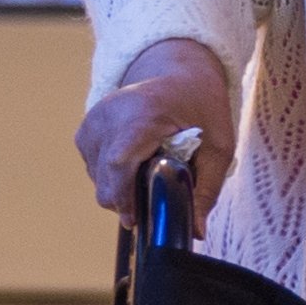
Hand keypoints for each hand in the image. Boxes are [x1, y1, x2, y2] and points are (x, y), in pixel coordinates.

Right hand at [74, 37, 235, 219]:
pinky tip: (135, 164)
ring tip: (148, 173)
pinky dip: (112, 176)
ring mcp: (94, 120)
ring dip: (120, 188)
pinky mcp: (86, 128)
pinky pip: (93, 167)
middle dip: (126, 200)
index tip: (135, 218)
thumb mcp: (219, 145)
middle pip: (105, 176)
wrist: (179, 72)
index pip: (120, 161)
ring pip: (97, 177)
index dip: (123, 195)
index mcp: (144, 113)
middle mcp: (110, 113)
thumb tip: (196, 232)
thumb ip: (207, 189)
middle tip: (152, 200)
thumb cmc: (202, 106)